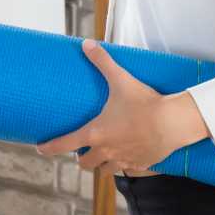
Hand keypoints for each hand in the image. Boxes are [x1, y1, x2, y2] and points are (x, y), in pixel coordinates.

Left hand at [37, 40, 209, 178]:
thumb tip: (87, 44)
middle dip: (82, 157)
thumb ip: (103, 62)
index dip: (50, 147)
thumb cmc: (145, 102)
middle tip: (84, 148)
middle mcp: (105, 151)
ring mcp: (123, 160)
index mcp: (95, 133)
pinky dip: (124, 166)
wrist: (173, 122)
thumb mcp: (121, 79)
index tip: (41, 149)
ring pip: (104, 171)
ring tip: (104, 155)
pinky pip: (126, 171)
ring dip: (101, 164)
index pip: (63, 144)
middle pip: (84, 163)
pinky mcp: (140, 165)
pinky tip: (127, 158)